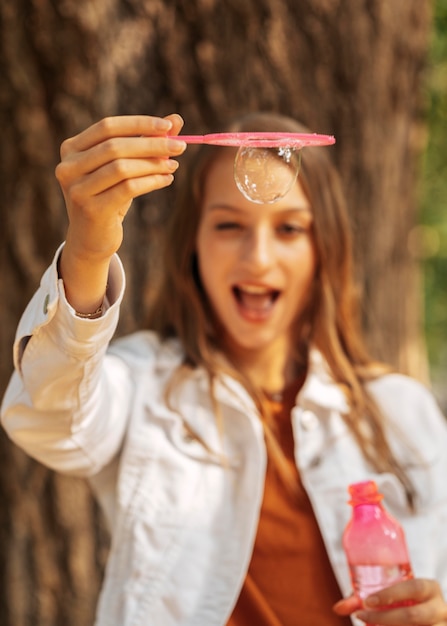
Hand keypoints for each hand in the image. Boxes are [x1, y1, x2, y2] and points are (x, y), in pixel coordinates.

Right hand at [56, 114, 185, 312]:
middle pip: (115, 147)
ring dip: (153, 164)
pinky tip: (166, 179)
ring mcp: (77, 190)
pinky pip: (128, 189)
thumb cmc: (108, 196)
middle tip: (180, 146)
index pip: (107, 127)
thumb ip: (145, 141)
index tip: (168, 125)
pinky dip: (151, 182)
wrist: (91, 238)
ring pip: (122, 168)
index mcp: (71, 149)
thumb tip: (176, 119)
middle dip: (152, 144)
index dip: (139, 124)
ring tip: (173, 165)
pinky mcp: (91, 210)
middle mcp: (68, 167)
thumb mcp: (123, 167)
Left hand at [333, 579, 446, 624]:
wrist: (428, 616)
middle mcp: (439, 609)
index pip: (414, 588)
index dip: (391, 594)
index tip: (367, 601)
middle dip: (384, 618)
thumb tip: (337, 608)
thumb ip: (364, 598)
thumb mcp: (391, 594)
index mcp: (430, 589)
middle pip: (414, 616)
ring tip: (369, 624)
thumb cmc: (404, 601)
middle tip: (361, 616)